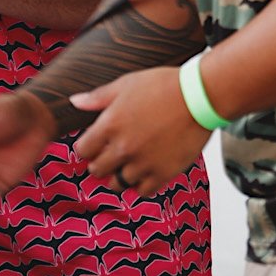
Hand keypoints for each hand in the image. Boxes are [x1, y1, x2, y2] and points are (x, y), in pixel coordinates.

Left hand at [72, 67, 211, 196]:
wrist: (200, 97)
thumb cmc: (165, 86)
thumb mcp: (127, 84)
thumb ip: (98, 98)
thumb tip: (75, 102)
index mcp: (110, 125)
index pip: (82, 151)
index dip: (87, 148)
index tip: (95, 146)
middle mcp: (123, 148)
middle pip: (97, 171)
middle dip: (102, 163)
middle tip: (112, 156)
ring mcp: (143, 163)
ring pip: (118, 184)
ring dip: (121, 176)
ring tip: (131, 163)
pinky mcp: (163, 174)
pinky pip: (143, 191)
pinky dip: (142, 184)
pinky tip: (148, 170)